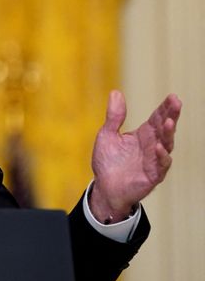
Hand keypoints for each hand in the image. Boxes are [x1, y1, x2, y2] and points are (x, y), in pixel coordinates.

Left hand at [90, 90, 181, 222]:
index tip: (172, 96)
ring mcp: (154, 160)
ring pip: (166, 145)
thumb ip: (114, 116)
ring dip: (168, 133)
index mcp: (143, 134)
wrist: (104, 187)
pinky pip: (160, 165)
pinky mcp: (152, 175)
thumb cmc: (108, 161)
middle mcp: (152, 145)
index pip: (157, 118)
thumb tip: (116, 92)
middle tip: (176, 102)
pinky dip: (161, 156)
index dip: (165, 108)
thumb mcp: (107, 135)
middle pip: (165, 128)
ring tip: (169, 122)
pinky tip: (158, 147)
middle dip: (171, 115)